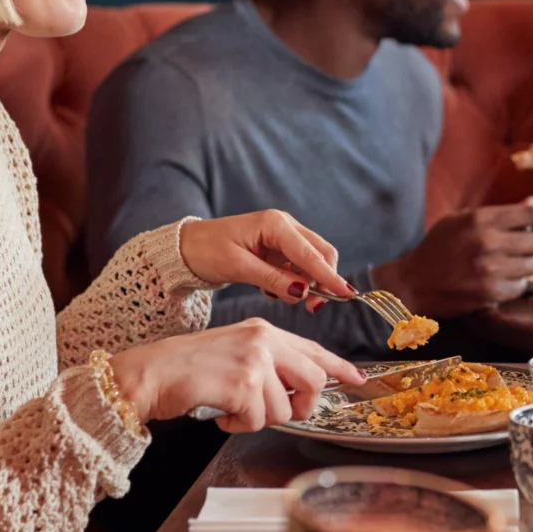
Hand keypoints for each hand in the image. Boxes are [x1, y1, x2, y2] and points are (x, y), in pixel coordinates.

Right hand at [113, 319, 362, 427]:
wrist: (151, 373)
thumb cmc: (187, 370)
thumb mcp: (235, 355)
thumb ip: (268, 367)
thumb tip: (297, 392)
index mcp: (264, 331)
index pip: (314, 350)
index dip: (339, 367)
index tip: (358, 378)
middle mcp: (264, 340)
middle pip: (314, 381)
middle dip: (300, 407)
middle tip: (277, 413)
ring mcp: (256, 361)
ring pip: (285, 409)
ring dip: (258, 420)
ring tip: (231, 410)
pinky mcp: (245, 384)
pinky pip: (259, 420)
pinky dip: (238, 426)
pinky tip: (220, 414)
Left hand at [179, 210, 354, 305]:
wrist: (186, 248)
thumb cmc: (207, 251)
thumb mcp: (238, 267)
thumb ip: (273, 279)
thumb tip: (303, 293)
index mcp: (275, 224)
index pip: (311, 253)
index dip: (329, 276)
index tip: (346, 295)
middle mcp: (284, 226)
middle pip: (320, 254)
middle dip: (321, 281)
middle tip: (311, 307)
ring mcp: (283, 237)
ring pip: (310, 263)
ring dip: (302, 284)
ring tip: (274, 294)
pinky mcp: (278, 250)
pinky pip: (297, 268)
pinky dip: (291, 283)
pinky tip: (270, 289)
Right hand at [375, 202, 532, 316]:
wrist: (413, 283)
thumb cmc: (438, 248)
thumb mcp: (461, 221)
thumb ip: (499, 213)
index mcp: (480, 219)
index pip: (530, 214)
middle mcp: (487, 242)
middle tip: (522, 248)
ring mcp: (490, 269)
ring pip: (531, 266)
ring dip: (524, 266)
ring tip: (504, 264)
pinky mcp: (490, 293)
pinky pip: (520, 287)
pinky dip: (514, 285)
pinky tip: (497, 280)